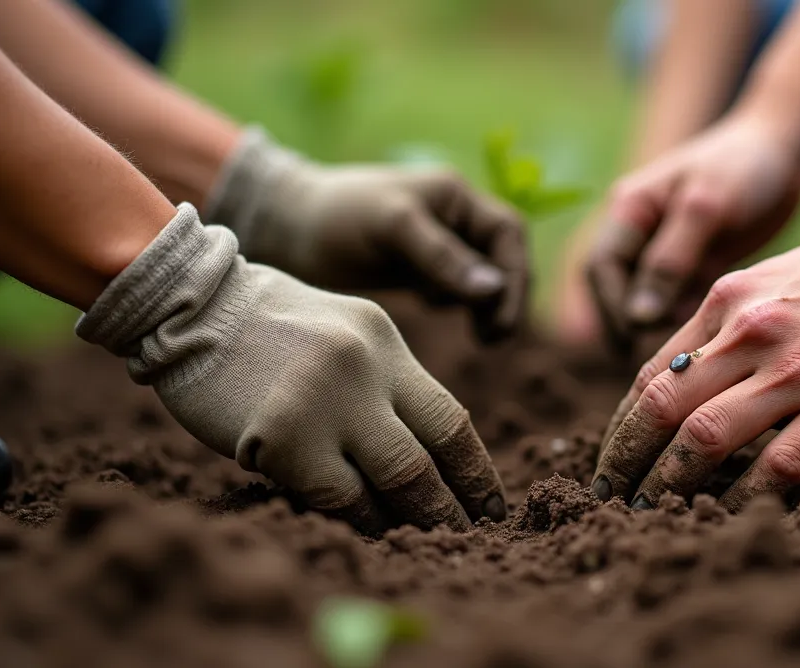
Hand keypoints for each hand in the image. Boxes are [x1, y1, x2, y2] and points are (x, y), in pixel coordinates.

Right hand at [79, 205, 506, 531]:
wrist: (185, 306)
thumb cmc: (262, 330)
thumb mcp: (340, 334)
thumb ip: (381, 383)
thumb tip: (424, 456)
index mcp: (385, 343)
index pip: (452, 418)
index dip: (477, 471)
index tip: (492, 504)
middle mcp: (366, 369)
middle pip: (434, 455)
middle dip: (456, 506)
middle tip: (471, 537)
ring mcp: (326, 401)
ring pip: (399, 479)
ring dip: (418, 520)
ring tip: (430, 543)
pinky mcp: (284, 435)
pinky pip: (340, 497)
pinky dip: (362, 521)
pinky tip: (372, 534)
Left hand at [206, 130, 527, 342]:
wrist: (284, 228)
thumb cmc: (335, 218)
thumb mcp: (392, 229)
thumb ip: (442, 257)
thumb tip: (494, 289)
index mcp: (454, 196)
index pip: (508, 233)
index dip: (515, 275)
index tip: (501, 316)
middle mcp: (453, 217)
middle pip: (502, 259)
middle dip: (505, 298)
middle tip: (492, 338)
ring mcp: (438, 244)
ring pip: (483, 279)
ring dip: (487, 307)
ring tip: (479, 338)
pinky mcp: (419, 268)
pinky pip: (456, 290)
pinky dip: (459, 305)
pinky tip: (436, 310)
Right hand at [587, 115, 799, 345]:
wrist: (787, 152)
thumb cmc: (743, 166)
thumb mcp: (705, 207)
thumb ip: (670, 260)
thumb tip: (637, 316)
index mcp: (629, 209)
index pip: (601, 268)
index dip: (612, 306)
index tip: (636, 336)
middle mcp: (640, 233)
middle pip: (617, 291)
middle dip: (632, 324)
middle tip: (660, 356)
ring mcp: (667, 252)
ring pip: (648, 304)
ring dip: (661, 327)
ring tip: (690, 346)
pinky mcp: (696, 267)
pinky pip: (679, 304)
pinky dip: (687, 322)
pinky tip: (711, 332)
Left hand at [590, 198, 799, 511]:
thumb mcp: (767, 281)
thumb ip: (721, 327)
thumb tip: (678, 378)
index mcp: (725, 303)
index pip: (651, 375)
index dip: (621, 426)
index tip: (612, 460)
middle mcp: (750, 335)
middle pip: (662, 408)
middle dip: (626, 461)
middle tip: (611, 498)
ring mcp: (797, 372)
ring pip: (705, 438)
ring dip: (670, 484)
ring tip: (653, 512)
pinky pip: (779, 465)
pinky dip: (746, 496)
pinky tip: (730, 515)